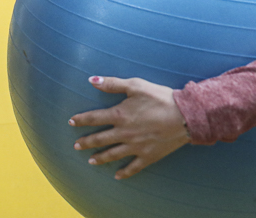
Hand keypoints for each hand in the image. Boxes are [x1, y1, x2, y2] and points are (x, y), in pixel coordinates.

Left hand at [69, 76, 190, 179]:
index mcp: (120, 115)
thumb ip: (112, 83)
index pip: (94, 118)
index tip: (71, 122)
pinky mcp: (148, 155)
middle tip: (76, 145)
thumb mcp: (136, 85)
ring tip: (90, 161)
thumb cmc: (160, 97)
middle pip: (100, 139)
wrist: (184, 116)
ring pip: (113, 155)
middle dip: (86, 142)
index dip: (81, 120)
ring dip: (100, 158)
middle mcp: (124, 133)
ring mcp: (135, 146)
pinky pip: (133, 167)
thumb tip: (92, 80)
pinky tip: (117, 176)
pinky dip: (125, 172)